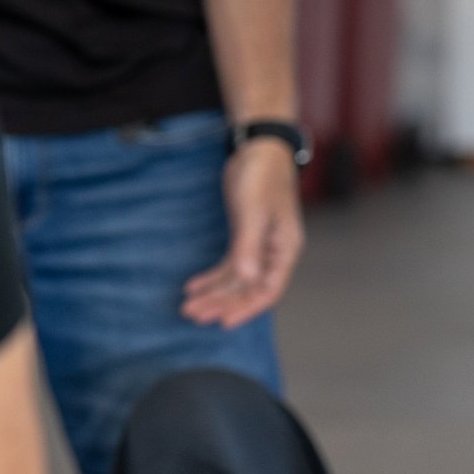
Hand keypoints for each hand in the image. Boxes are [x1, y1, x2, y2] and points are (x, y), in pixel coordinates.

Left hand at [181, 136, 304, 329]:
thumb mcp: (253, 211)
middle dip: (222, 304)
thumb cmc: (262, 177)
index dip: (246, 309)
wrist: (259, 151)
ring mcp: (259, 247)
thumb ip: (249, 246)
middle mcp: (274, 254)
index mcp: (285, 250)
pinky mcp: (244, 238)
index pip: (267, 290)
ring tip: (188, 306)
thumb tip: (246, 279)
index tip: (222, 323)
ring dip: (213, 293)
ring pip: (236, 279)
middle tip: (193, 315)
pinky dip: (211, 277)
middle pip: (248, 289)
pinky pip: (229, 265)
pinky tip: (193, 286)